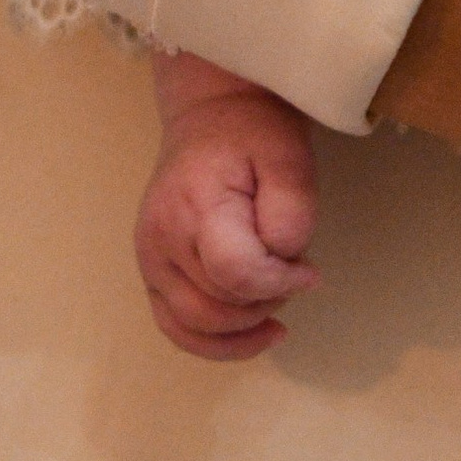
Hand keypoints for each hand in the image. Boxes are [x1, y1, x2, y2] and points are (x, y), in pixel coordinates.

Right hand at [135, 64, 320, 361]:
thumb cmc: (253, 135)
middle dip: (268, 300)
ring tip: (276, 294)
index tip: (309, 269)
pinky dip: (216, 343)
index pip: (235, 273)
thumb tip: (283, 260)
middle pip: (218, 306)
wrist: (211, 118)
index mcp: (196, 206)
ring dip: (246, 324)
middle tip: (295, 272)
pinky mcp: (152, 273)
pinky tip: (256, 333)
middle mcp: (161, 239)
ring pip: (196, 326)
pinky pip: (176, 328)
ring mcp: (150, 260)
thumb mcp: (289, 157)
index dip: (280, 283)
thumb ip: (292, 212)